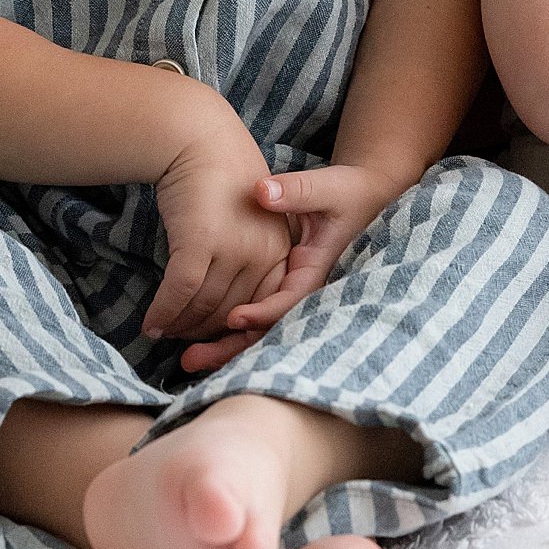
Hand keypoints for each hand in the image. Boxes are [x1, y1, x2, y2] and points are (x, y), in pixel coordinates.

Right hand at [143, 96, 295, 347]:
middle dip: (202, 334)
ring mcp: (233, 248)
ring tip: (162, 333)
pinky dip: (164, 312)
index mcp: (280, 251)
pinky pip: (180, 292)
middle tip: (180, 343)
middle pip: (229, 312)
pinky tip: (151, 324)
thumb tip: (227, 308)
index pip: (263, 308)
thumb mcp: (249, 222)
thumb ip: (245, 261)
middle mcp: (262, 253)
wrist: (198, 137)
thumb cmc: (219, 180)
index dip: (237, 332)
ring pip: (202, 305)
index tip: (213, 343)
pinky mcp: (201, 241)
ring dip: (179, 325)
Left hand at [176, 161, 411, 374]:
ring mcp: (290, 292)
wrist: (360, 196)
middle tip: (191, 360)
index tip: (232, 316)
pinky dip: (229, 330)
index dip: (262, 313)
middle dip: (232, 346)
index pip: (289, 301)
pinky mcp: (278, 288)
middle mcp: (302, 289)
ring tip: (188, 359)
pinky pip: (254, 316)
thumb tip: (263, 191)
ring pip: (259, 330)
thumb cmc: (346, 192)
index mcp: (315, 270)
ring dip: (225, 345)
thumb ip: (297, 191)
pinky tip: (199, 339)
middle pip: (269, 330)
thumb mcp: (326, 188)